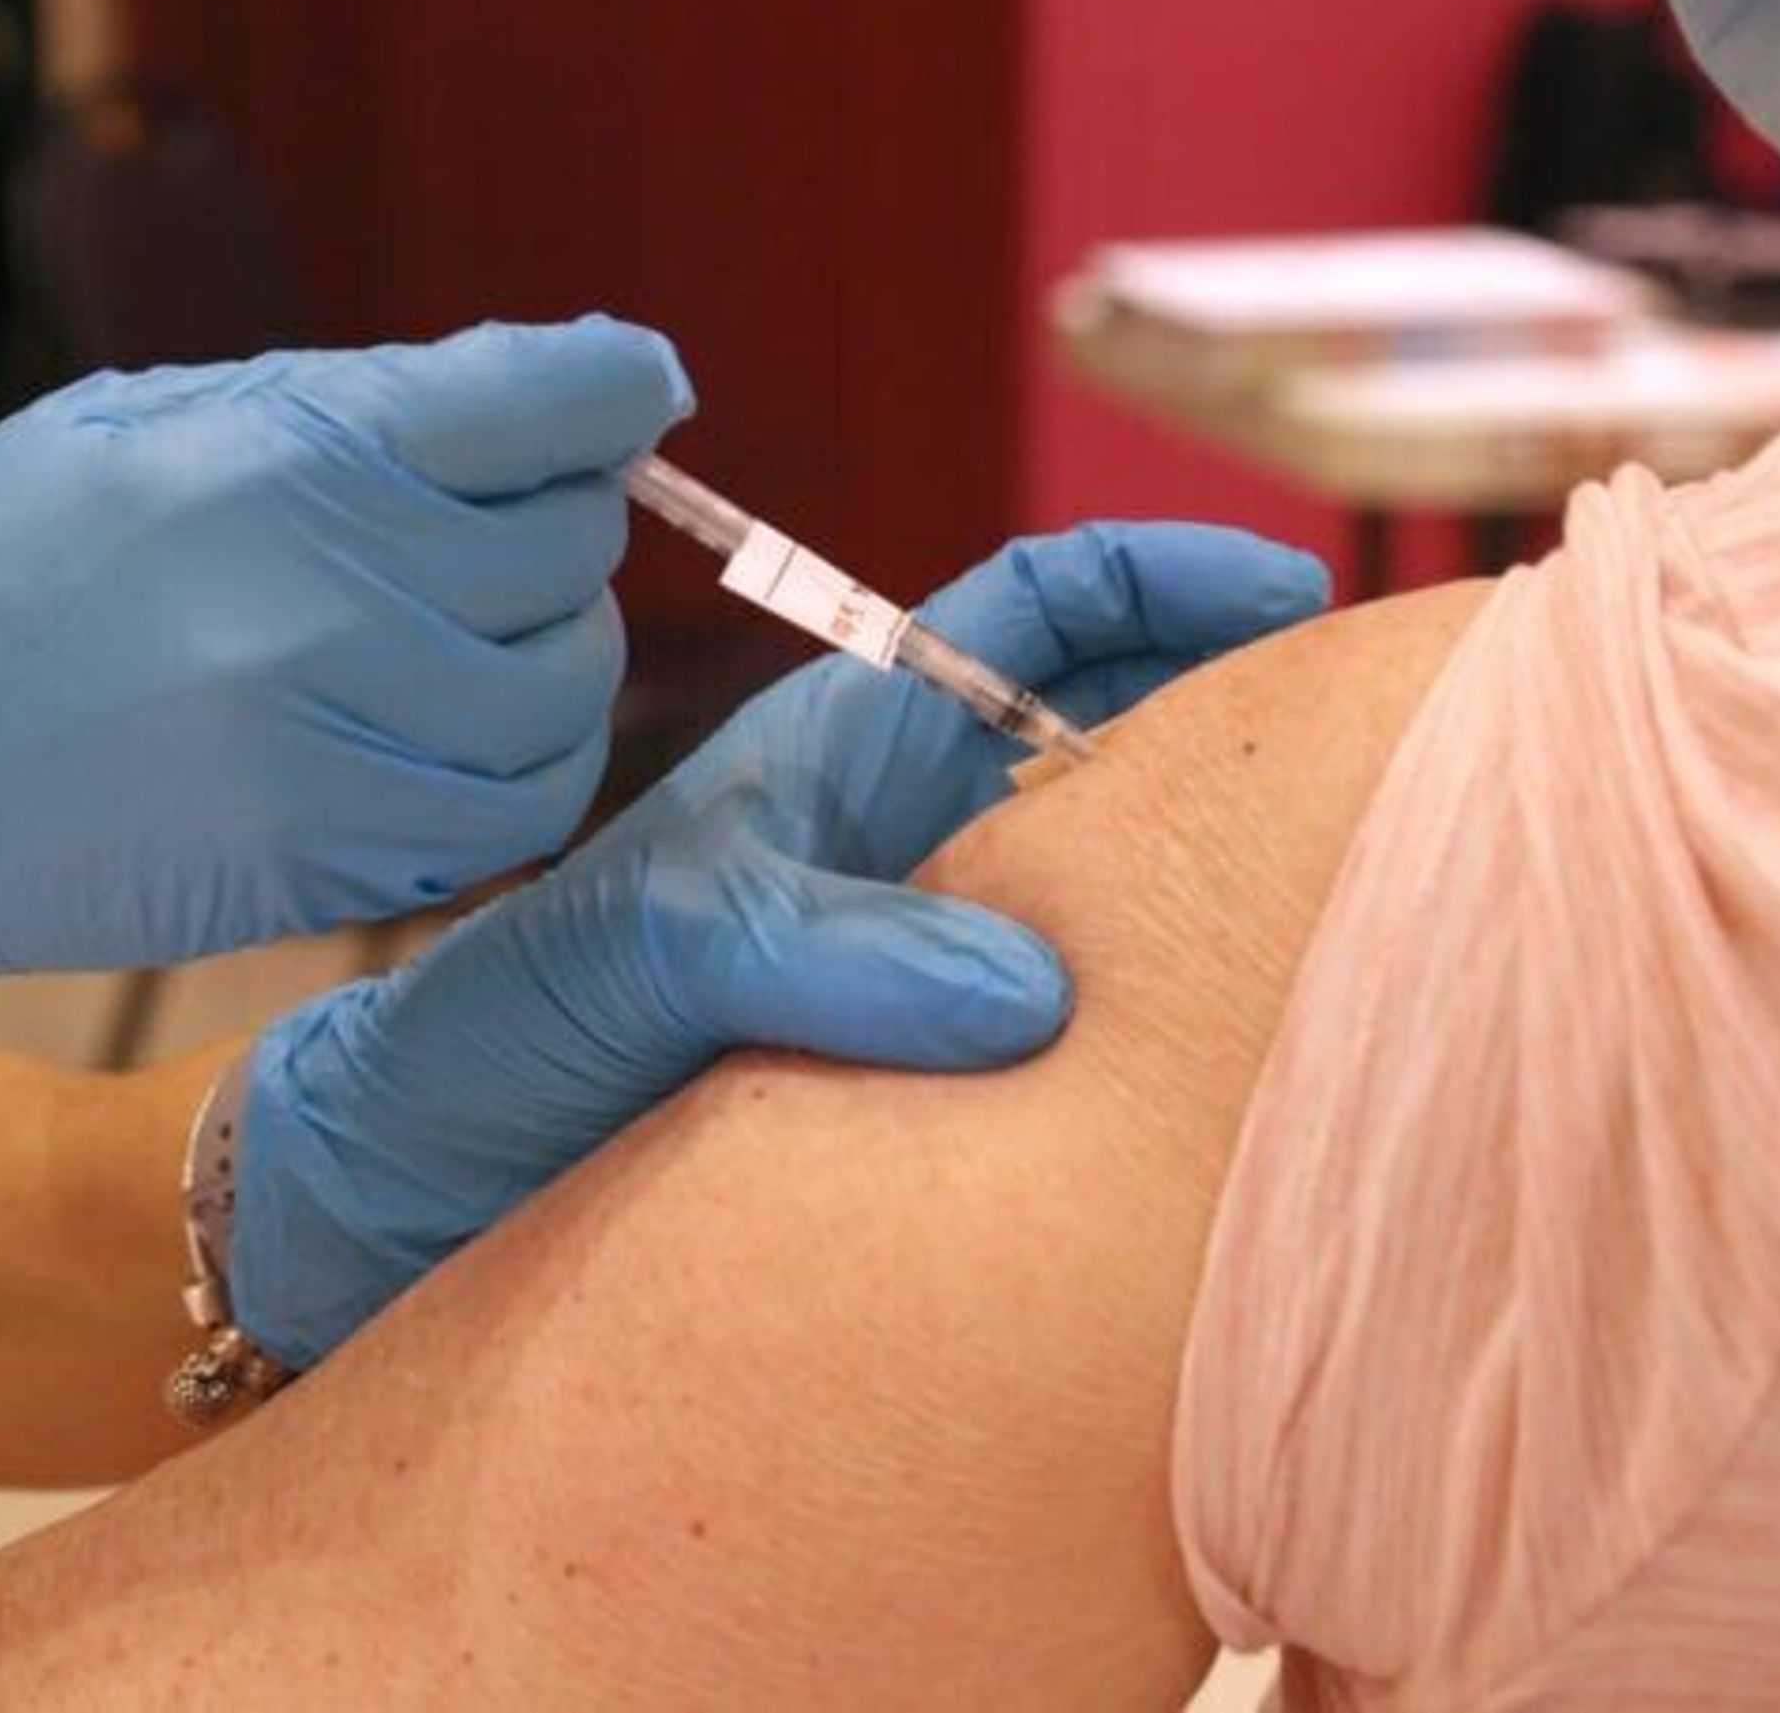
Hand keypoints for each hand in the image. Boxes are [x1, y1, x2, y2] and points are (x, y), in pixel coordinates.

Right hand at [0, 319, 691, 1160]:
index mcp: (279, 455)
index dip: (614, 385)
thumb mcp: (131, 425)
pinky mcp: (322, 869)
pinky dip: (515, 773)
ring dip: (549, 658)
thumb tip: (529, 401)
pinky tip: (447, 739)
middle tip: (497, 524)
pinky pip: (510, 818)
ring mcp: (331, 747)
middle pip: (568, 548)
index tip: (633, 389)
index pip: (546, 403)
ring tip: (475, 638)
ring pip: (565, 695)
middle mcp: (325, 600)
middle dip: (557, 524)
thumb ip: (337, 412)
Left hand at [223, 519, 1328, 1364]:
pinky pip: (1076, 1028)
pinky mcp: (914, 1087)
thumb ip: (809, 945)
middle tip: (1386, 755)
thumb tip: (1028, 989)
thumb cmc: (488, 1052)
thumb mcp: (634, 960)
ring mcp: (908, 965)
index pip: (1023, 617)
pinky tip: (1235, 1069)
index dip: (1157, 580)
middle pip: (1111, 743)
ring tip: (1356, 902)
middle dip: (1244, 723)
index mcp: (832, 766)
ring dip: (1217, 879)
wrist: (393, 1198)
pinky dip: (1164, 1019)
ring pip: (1110, 887)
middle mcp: (890, 852)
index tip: (1285, 585)